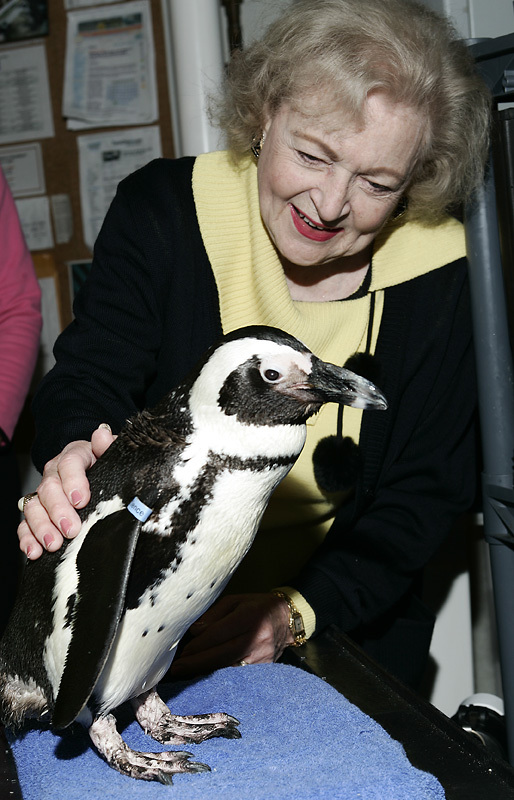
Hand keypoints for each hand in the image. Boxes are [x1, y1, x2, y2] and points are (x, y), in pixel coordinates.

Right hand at [17, 424, 114, 559]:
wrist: (94, 470)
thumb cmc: (104, 464)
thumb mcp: (111, 454)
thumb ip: (108, 446)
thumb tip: (102, 435)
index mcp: (74, 456)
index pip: (69, 463)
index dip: (73, 482)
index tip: (81, 500)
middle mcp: (54, 474)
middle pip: (49, 489)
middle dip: (58, 511)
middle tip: (71, 529)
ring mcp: (43, 493)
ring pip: (33, 507)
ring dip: (42, 527)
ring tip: (54, 544)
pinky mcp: (38, 512)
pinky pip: (26, 524)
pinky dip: (27, 538)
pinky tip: (34, 551)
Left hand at [168, 593, 293, 678]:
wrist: (287, 620)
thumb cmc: (256, 607)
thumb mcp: (235, 601)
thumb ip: (214, 614)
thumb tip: (194, 632)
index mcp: (250, 617)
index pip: (219, 633)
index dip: (199, 644)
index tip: (182, 651)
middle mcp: (257, 638)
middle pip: (222, 654)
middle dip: (197, 663)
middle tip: (177, 669)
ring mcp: (262, 656)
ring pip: (229, 668)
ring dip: (205, 673)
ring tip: (186, 675)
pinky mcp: (264, 669)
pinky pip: (238, 676)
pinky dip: (220, 678)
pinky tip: (205, 679)